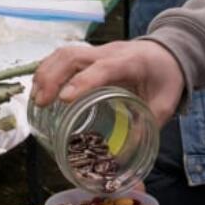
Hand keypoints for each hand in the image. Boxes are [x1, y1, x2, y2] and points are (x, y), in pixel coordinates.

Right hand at [31, 40, 184, 124]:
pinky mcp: (89, 55)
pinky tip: (40, 88)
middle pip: (74, 55)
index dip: (83, 81)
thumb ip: (148, 125)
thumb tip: (126, 153)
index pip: (104, 68)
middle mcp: (109, 53)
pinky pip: (64, 56)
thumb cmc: (166, 77)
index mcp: (130, 63)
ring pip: (65, 53)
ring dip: (46, 73)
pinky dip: (48, 70)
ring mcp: (97, 51)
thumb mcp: (166, 103)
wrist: (168, 52)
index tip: (64, 99)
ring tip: (36, 98)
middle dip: (53, 77)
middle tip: (41, 103)